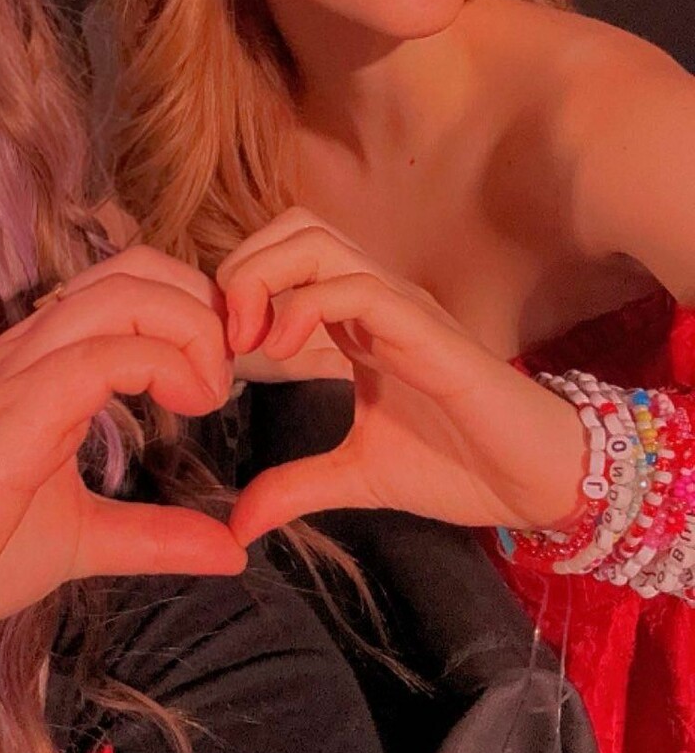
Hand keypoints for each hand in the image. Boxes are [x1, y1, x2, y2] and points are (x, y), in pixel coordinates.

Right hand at [0, 252, 243, 639]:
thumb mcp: (82, 539)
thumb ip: (156, 535)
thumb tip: (231, 549)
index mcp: (45, 365)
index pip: (131, 287)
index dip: (193, 313)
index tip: (223, 377)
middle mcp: (32, 349)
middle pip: (136, 268)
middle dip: (204, 306)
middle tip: (229, 375)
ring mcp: (21, 370)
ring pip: (125, 291)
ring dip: (191, 328)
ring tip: (206, 392)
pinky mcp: (17, 407)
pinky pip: (103, 352)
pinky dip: (163, 363)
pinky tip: (184, 406)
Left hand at [217, 210, 586, 545]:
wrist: (536, 486)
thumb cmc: (462, 467)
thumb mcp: (357, 477)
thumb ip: (296, 487)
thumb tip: (237, 525)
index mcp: (357, 322)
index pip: (284, 258)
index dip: (238, 289)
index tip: (215, 351)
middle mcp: (376, 299)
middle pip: (292, 228)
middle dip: (241, 269)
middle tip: (225, 338)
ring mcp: (401, 308)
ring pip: (315, 239)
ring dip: (263, 277)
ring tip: (250, 340)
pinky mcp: (425, 329)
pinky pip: (357, 287)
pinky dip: (304, 305)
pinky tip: (283, 350)